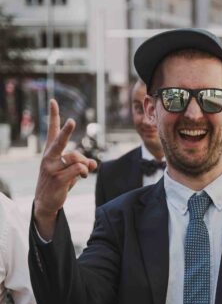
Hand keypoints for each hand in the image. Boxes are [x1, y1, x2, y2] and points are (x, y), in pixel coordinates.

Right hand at [34, 99, 96, 238]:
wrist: (46, 202)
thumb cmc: (59, 182)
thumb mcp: (71, 171)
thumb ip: (83, 164)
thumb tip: (94, 164)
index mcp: (51, 152)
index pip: (52, 131)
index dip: (53, 116)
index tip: (53, 101)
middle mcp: (49, 157)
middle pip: (59, 141)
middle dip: (66, 131)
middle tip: (72, 121)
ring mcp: (52, 168)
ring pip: (75, 157)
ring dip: (84, 163)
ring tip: (84, 172)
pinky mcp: (58, 179)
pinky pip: (78, 169)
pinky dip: (84, 172)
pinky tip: (82, 177)